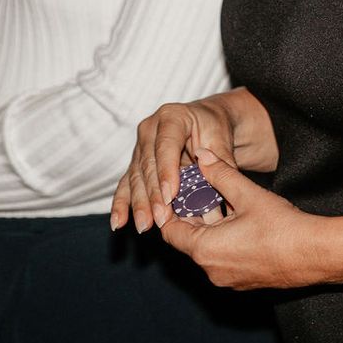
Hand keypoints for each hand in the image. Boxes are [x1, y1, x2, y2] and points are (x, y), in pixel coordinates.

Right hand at [112, 97, 242, 232]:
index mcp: (172, 117)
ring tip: (144, 226)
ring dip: (139, 204)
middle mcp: (150, 129)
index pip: (166, 145)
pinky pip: (126, 184)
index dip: (167, 171)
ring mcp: (140, 146)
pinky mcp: (135, 163)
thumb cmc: (214, 129)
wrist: (206, 122)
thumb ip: (221, 163)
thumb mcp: (222, 140)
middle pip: (148, 165)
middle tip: (160, 219)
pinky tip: (118, 222)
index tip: (171, 196)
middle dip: (154, 195)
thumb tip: (224, 189)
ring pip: (136, 177)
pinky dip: (121, 204)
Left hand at [156, 149, 316, 289]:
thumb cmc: (282, 227)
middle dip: (193, 215)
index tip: (175, 192)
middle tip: (198, 190)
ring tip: (221, 201)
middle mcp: (211, 270)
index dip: (171, 210)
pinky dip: (225, 240)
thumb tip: (202, 156)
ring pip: (208, 249)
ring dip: (211, 227)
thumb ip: (221, 174)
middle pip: (189, 240)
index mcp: (205, 250)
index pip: (171, 232)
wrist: (316, 255)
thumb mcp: (247, 194)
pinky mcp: (244, 281)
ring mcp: (228, 279)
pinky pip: (224, 259)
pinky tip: (240, 220)